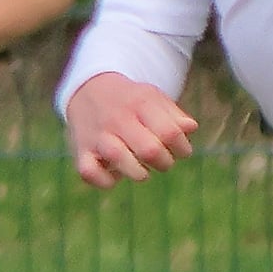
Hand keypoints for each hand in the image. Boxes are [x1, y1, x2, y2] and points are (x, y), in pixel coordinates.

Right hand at [64, 72, 197, 187]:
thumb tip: (190, 129)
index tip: (182, 151)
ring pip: (118, 159)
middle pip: (149, 149)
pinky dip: (105, 181)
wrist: (88, 91)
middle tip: (163, 161)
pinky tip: (115, 176)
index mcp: (140, 104)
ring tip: (143, 171)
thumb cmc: (130, 101)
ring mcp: (98, 137)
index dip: (182, 148)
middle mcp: (117, 119)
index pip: (169, 132)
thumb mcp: (153, 98)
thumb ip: (174, 114)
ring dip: (139, 173)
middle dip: (164, 163)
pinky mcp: (82, 152)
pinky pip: (90, 173)